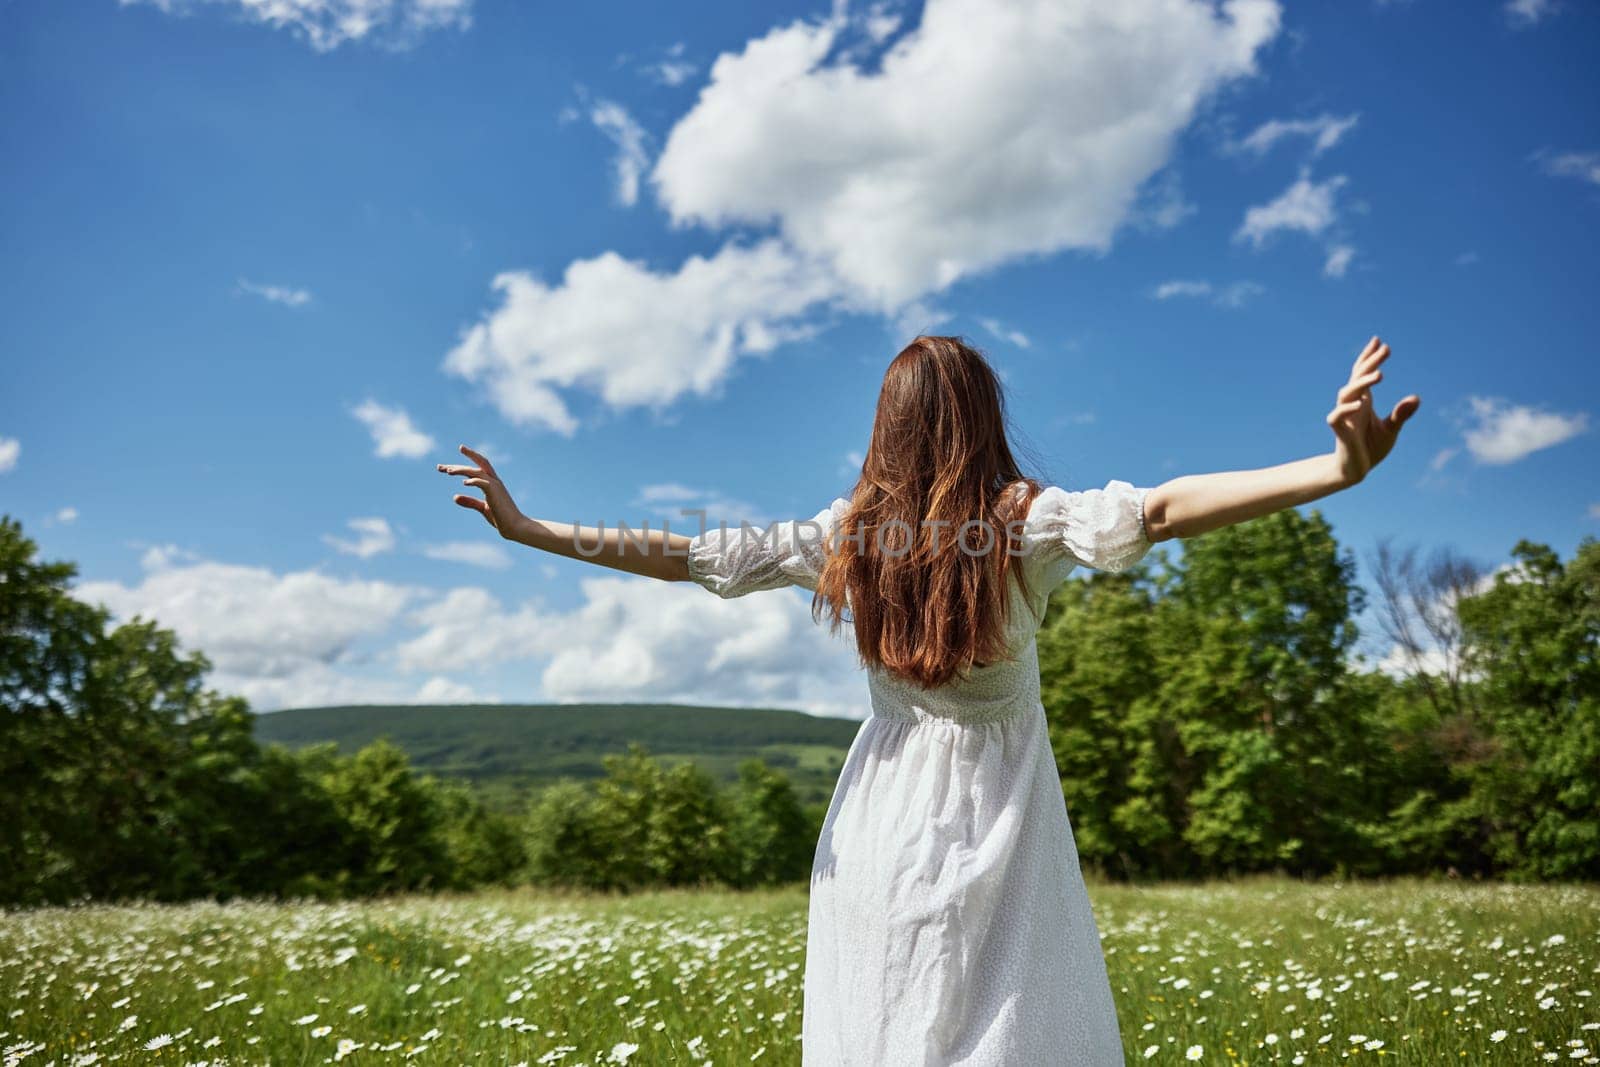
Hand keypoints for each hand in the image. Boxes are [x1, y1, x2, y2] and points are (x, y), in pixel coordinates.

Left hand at [437, 444, 522, 538]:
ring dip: (462, 470)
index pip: (477, 468)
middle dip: (460, 463)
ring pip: (477, 471)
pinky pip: (483, 482)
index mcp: (492, 483)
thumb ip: (469, 502)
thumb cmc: (501, 518)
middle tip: (440, 467)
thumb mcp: (482, 508)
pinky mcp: (495, 492)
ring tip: (447, 472)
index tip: (446, 467)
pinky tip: (464, 483)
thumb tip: (455, 497)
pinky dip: (473, 481)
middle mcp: (494, 481)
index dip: (462, 465)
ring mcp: (495, 485)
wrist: (515, 527)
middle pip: (478, 464)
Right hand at [1326, 336, 1420, 485]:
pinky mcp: (1339, 432)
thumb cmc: (1371, 447)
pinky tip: (1361, 404)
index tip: (1380, 342)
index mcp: (1363, 401)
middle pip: (1357, 378)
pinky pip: (1337, 417)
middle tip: (1385, 348)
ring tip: (1380, 374)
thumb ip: (1401, 414)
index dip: (1369, 357)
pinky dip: (1346, 410)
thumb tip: (1416, 398)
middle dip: (1369, 362)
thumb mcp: (1391, 429)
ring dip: (1362, 383)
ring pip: (1346, 394)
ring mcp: (1344, 417)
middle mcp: (1352, 405)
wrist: (1356, 469)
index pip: (1362, 373)